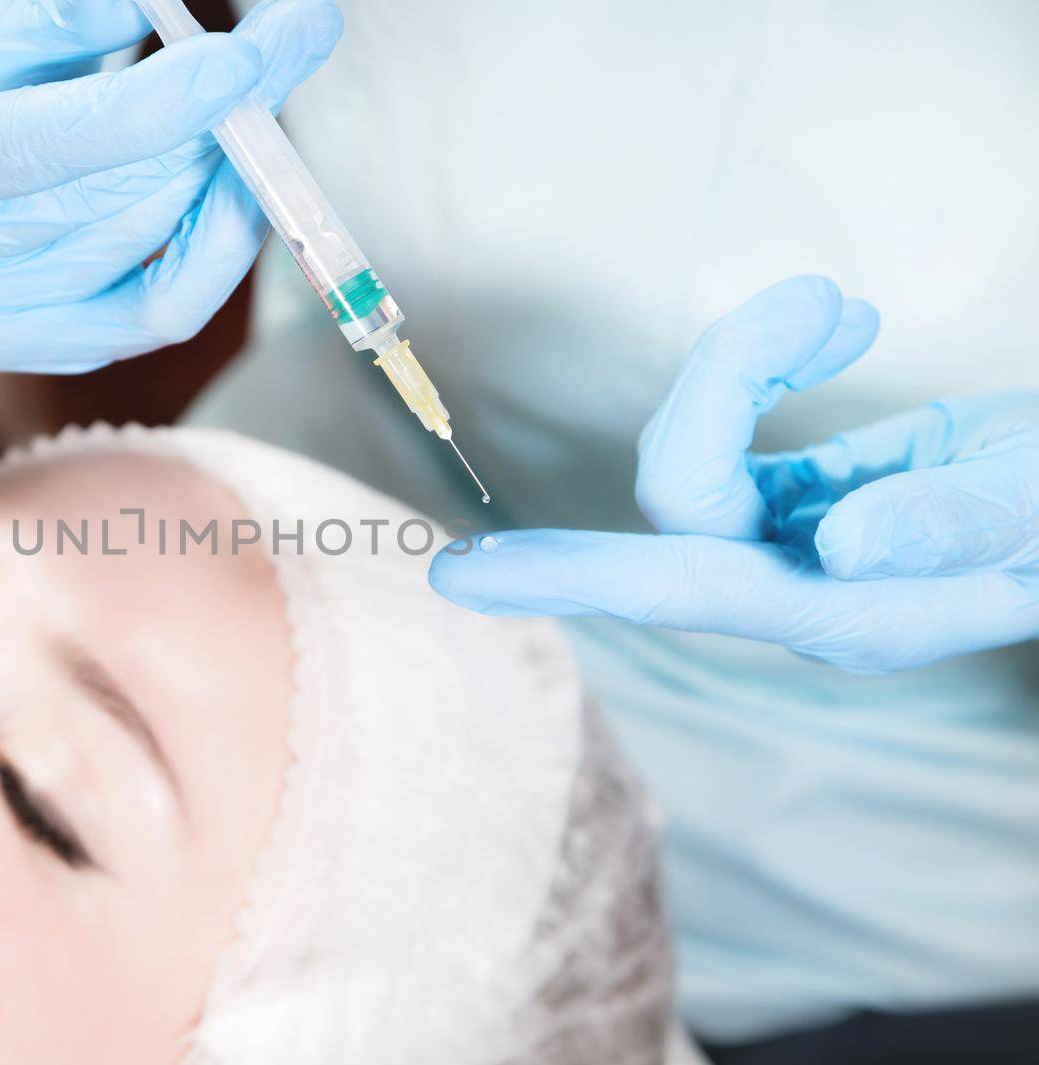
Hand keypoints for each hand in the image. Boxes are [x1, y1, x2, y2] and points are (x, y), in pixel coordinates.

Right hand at [0, 0, 340, 371]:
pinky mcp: (42, 354)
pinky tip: (236, 183)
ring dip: (223, 173)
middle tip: (286, 49)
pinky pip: (160, 312)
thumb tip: (177, 28)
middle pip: (103, 206)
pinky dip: (214, 243)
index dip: (147, 109)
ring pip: (145, 257)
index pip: (31, 147)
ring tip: (255, 102)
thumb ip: (60, 15)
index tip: (240, 61)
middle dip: (213, 126)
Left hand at [429, 275, 1038, 672]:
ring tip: (841, 305)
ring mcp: (791, 546)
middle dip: (721, 386)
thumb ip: (954, 525)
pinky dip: (774, 361)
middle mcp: (798, 587)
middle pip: (683, 496)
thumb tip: (842, 544)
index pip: (680, 589)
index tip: (458, 574)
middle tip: (803, 311)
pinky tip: (840, 321)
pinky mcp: (799, 501)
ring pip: (702, 450)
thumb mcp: (1038, 506)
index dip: (570, 576)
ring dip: (752, 358)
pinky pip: (739, 428)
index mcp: (846, 610)